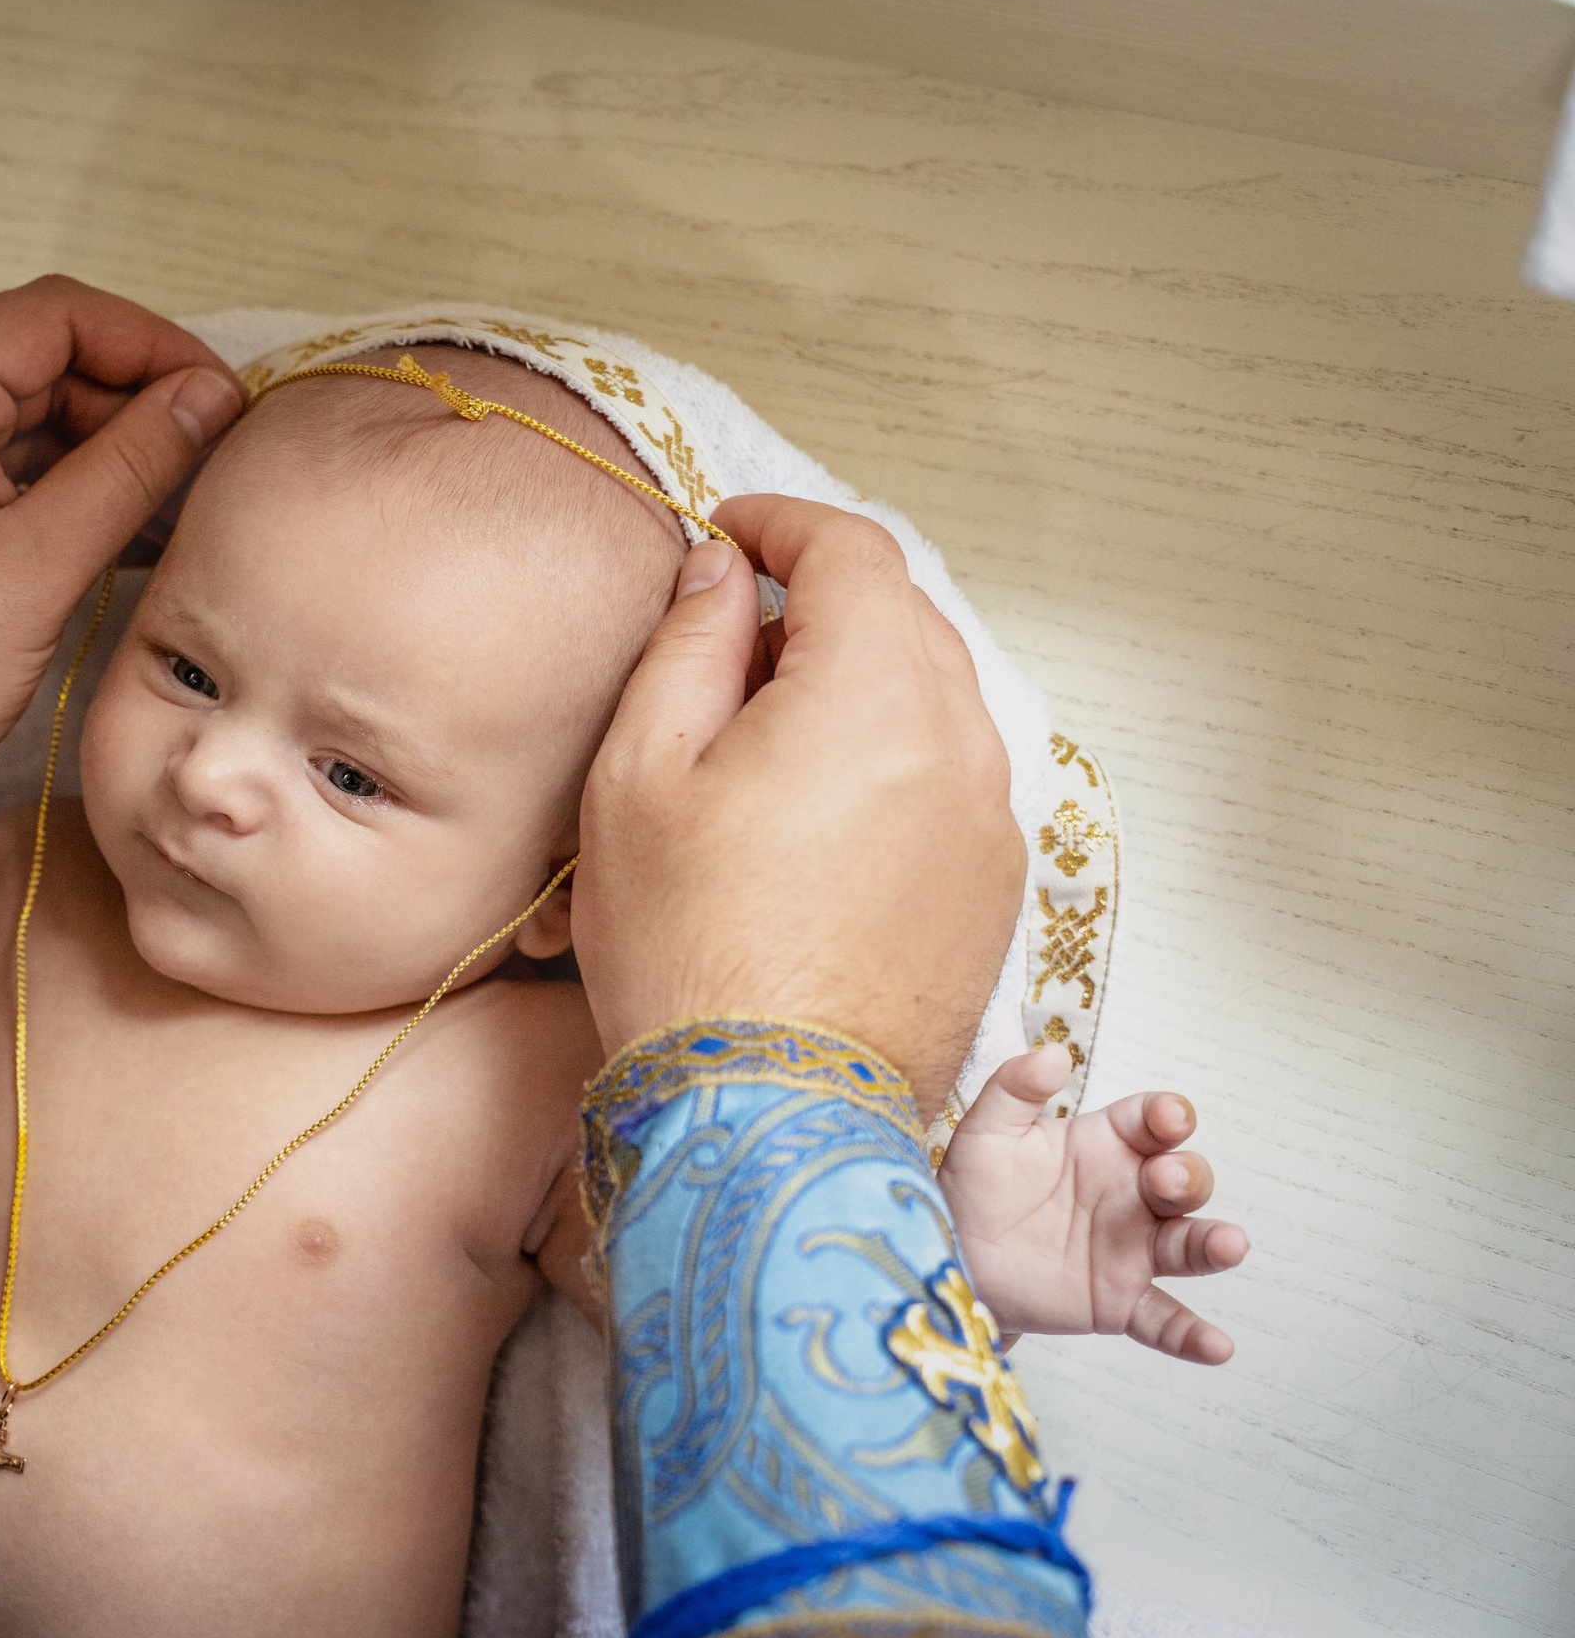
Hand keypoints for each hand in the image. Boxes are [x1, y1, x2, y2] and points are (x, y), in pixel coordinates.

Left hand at [0, 275, 244, 799]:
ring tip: (169, 514)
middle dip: (127, 406)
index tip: (222, 399)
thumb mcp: (38, 566)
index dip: (154, 346)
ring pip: (3, 421)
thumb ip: (133, 466)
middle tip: (206, 467)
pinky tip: (101, 540)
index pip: (57, 313)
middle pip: (31, 362)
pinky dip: (37, 492)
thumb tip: (207, 397)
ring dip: (90, 456)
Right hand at [574, 496, 1024, 1107]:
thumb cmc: (689, 950)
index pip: (854, 549)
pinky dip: (895, 759)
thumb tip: (722, 570)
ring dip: (862, 683)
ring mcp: (990, 821)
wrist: (769, 1114)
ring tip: (768, 737)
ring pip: (936, 698)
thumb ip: (690, 644)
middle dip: (823, 602)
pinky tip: (819, 815)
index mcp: (873, 693)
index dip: (784, 523)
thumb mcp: (641, 774)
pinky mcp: (995, 889)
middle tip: (731, 638)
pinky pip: (952, 779)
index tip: (730, 531)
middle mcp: (959, 742)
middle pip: (906, 616)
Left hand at [941, 1045, 1250, 1363]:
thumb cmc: (973, 1187)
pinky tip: (1217, 1346)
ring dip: (1214, 1244)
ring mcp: (1131, 1250)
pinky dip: (1192, 1335)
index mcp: (1106, 1145)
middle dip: (1186, 1177)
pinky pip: (1164, 1319)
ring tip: (1229, 1244)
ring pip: (1189, 1245)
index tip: (1169, 1119)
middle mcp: (1131, 1195)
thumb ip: (1015, 1088)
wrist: (949, 1255)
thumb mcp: (986, 1130)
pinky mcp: (1118, 1302)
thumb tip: (1054, 1054)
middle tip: (1163, 1182)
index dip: (1170, 1117)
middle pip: (1184, 1180)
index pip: (1154, 1122)